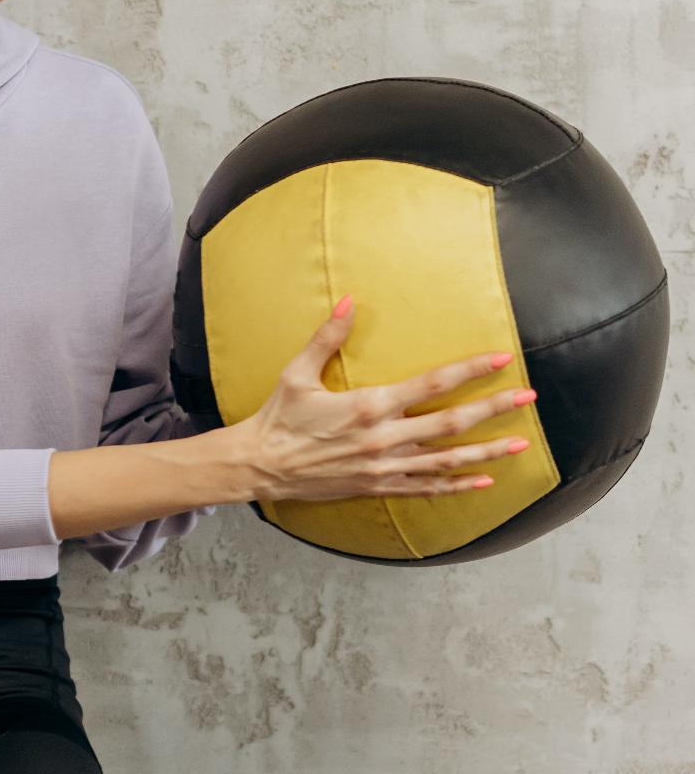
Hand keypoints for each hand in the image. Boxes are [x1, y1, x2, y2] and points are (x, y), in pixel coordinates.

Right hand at [230, 295, 534, 502]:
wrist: (261, 465)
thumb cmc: (279, 417)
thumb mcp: (298, 373)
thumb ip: (327, 337)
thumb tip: (349, 301)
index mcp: (368, 405)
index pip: (431, 384)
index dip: (469, 370)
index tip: (500, 360)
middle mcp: (384, 438)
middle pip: (451, 422)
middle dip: (493, 409)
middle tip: (527, 399)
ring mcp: (385, 467)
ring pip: (448, 459)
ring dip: (487, 451)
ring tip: (520, 444)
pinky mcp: (378, 487)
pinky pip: (427, 488)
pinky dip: (458, 485)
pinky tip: (483, 481)